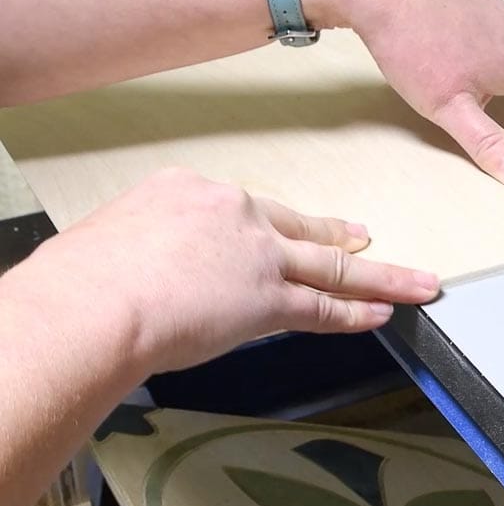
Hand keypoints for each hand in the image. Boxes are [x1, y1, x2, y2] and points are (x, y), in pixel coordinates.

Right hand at [4, 168, 437, 373]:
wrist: (96, 301)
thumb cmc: (83, 279)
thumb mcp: (114, 238)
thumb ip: (147, 247)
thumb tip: (143, 272)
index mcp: (190, 192)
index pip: (244, 212)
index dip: (272, 226)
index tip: (285, 231)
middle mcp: (234, 215)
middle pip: (299, 228)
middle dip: (337, 236)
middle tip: (366, 236)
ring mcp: (259, 256)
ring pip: (332, 267)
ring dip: (380, 276)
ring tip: (418, 282)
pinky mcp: (270, 299)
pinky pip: (322, 308)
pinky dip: (355, 313)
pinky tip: (383, 314)